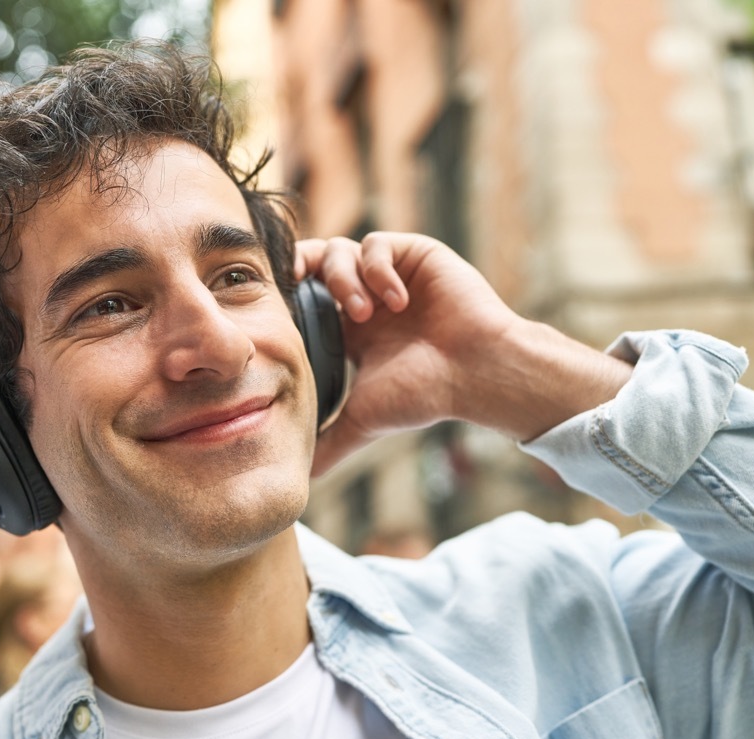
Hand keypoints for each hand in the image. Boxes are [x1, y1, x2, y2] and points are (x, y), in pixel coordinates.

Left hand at [296, 233, 512, 474]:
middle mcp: (367, 297)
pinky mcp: (414, 254)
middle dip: (306, 275)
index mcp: (350, 328)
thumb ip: (330, 442)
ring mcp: (390, 274)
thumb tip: (302, 478)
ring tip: (363, 313)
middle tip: (310, 299)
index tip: (277, 311)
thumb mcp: (363, 418)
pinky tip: (396, 301)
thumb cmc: (426, 394)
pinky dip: (377, 269)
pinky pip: (377, 244)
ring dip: (342, 279)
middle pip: (314, 261)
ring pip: (341, 249)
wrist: (475, 372)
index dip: (286, 295)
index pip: (303, 296)